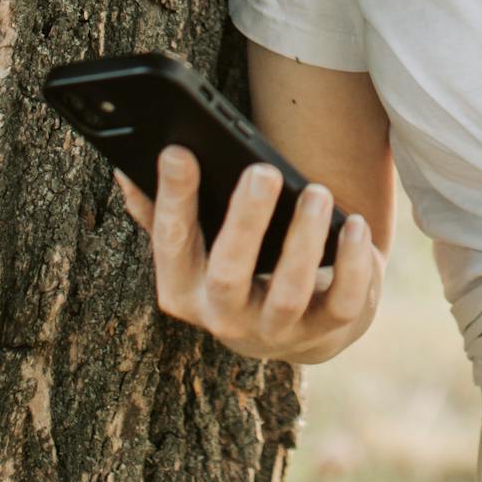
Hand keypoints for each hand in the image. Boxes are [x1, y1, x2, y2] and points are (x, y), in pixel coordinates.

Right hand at [113, 147, 382, 364]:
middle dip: (244, 222)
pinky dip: (354, 265)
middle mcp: (224, 317)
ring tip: (317, 192)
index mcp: (183, 288)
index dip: (172, 199)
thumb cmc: (237, 264)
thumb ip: (162, 210)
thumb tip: (125, 166)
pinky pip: (342, 304)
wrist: (294, 324)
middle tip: (262, 171)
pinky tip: (356, 224)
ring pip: (288, 293)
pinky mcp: (325, 330)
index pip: (171, 243)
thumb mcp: (196, 245)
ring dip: (303, 240)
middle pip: (228, 275)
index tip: (177, 151)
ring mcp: (276, 330)